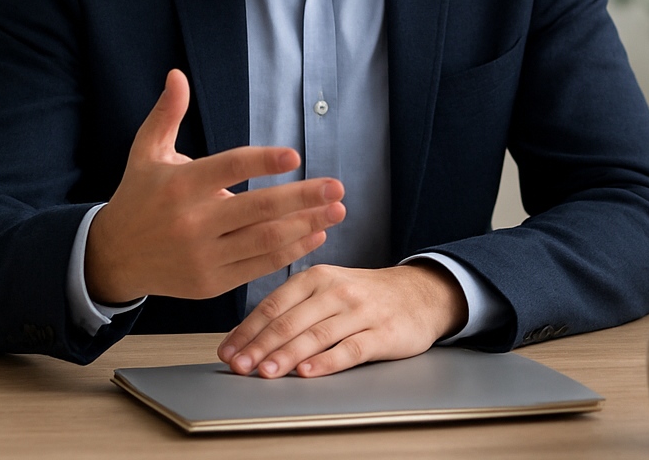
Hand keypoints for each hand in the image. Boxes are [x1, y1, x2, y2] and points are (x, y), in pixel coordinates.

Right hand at [85, 69, 346, 303]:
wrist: (111, 257)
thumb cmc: (138, 197)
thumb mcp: (146, 153)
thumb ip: (166, 114)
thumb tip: (177, 74)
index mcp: (180, 185)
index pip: (229, 169)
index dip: (263, 162)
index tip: (296, 156)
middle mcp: (192, 223)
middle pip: (257, 208)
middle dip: (303, 198)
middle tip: (337, 186)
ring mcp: (202, 256)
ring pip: (264, 240)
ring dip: (306, 225)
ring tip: (337, 210)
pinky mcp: (210, 283)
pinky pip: (258, 267)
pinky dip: (290, 251)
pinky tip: (315, 234)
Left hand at [217, 262, 469, 377]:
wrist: (421, 293)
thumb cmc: (364, 295)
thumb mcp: (328, 288)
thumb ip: (293, 308)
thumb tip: (247, 338)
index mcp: (318, 277)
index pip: (275, 304)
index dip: (248, 329)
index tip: (227, 352)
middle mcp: (337, 290)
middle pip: (292, 320)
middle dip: (261, 345)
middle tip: (240, 366)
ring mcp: (361, 311)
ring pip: (317, 334)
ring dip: (288, 354)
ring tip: (266, 372)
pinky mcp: (383, 332)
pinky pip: (351, 348)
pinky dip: (327, 361)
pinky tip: (308, 372)